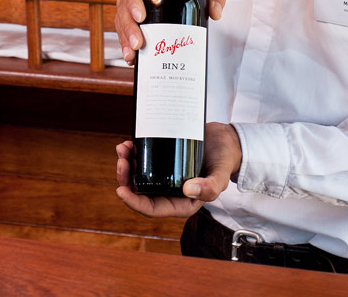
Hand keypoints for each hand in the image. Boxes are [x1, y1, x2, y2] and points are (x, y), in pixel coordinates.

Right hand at [115, 0, 225, 64]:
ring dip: (124, 40)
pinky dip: (126, 48)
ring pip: (120, 23)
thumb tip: (216, 14)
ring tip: (133, 55)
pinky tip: (132, 60)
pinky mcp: (130, 26)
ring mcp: (130, 11)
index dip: (132, 1)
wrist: (185, 7)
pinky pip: (122, 36)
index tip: (141, 17)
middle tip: (139, 44)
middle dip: (128, 28)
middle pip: (122, 8)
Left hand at [115, 122, 241, 216]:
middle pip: (141, 192)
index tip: (121, 190)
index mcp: (183, 202)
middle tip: (122, 161)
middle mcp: (171, 191)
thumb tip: (187, 191)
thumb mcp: (221, 174)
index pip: (153, 209)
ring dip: (127, 165)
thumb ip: (210, 186)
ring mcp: (166, 175)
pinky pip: (144, 162)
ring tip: (123, 148)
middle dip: (126, 179)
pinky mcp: (164, 160)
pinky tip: (130, 143)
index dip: (134, 203)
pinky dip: (134, 154)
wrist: (227, 139)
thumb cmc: (225, 159)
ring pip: (139, 176)